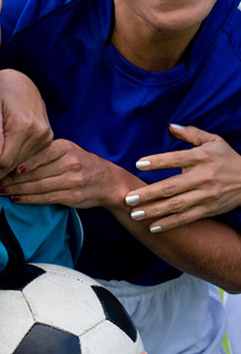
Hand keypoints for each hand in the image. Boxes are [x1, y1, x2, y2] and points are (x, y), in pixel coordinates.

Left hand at [0, 69, 53, 185]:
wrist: (20, 83)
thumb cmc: (0, 92)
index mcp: (24, 126)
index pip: (4, 160)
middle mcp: (39, 134)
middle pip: (13, 164)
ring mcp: (45, 138)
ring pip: (20, 164)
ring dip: (3, 167)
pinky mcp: (47, 140)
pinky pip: (28, 159)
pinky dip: (14, 161)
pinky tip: (2, 157)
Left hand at [0, 139, 135, 207]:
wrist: (107, 180)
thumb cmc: (79, 163)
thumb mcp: (65, 150)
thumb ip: (43, 152)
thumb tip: (13, 154)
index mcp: (64, 147)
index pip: (35, 154)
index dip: (15, 161)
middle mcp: (69, 163)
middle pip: (33, 171)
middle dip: (10, 177)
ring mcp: (72, 180)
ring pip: (37, 186)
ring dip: (16, 189)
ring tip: (0, 190)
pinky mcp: (71, 196)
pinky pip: (45, 198)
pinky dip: (28, 199)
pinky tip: (16, 198)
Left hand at [125, 124, 240, 231]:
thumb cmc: (226, 158)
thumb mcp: (213, 141)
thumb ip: (191, 133)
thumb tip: (171, 126)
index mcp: (201, 158)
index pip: (176, 159)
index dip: (158, 162)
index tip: (138, 164)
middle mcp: (202, 178)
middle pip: (172, 186)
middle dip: (148, 194)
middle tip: (128, 198)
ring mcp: (205, 196)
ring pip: (176, 205)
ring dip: (154, 211)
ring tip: (134, 214)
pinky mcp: (208, 209)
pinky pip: (186, 218)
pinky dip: (170, 224)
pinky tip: (153, 228)